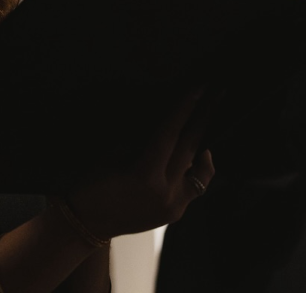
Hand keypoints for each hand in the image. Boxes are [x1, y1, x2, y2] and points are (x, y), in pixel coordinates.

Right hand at [67, 89, 215, 239]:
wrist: (87, 221)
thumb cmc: (93, 181)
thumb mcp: (114, 152)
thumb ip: (143, 136)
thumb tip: (166, 115)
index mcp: (144, 173)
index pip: (170, 131)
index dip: (185, 106)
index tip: (199, 86)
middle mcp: (165, 191)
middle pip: (191, 146)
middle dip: (204, 116)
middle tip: (218, 92)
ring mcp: (174, 205)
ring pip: (201, 168)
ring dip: (204, 141)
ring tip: (208, 118)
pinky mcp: (177, 212)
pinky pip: (197, 185)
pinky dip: (199, 167)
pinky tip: (198, 154)